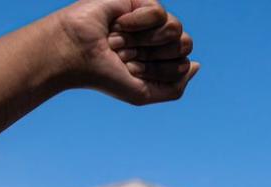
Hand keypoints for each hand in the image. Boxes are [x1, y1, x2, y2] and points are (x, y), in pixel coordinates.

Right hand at [54, 0, 197, 103]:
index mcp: (157, 60)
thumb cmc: (103, 75)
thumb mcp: (142, 93)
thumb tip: (195, 65)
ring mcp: (148, 20)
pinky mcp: (138, 0)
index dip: (159, 71)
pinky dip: (139, 22)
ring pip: (176, 28)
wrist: (75, 53)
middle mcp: (155, 39)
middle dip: (156, 56)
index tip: (131, 71)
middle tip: (126, 55)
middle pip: (185, 45)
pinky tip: (119, 23)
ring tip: (121, 40)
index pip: (182, 65)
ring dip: (148, 40)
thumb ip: (173, 88)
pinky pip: (159, 11)